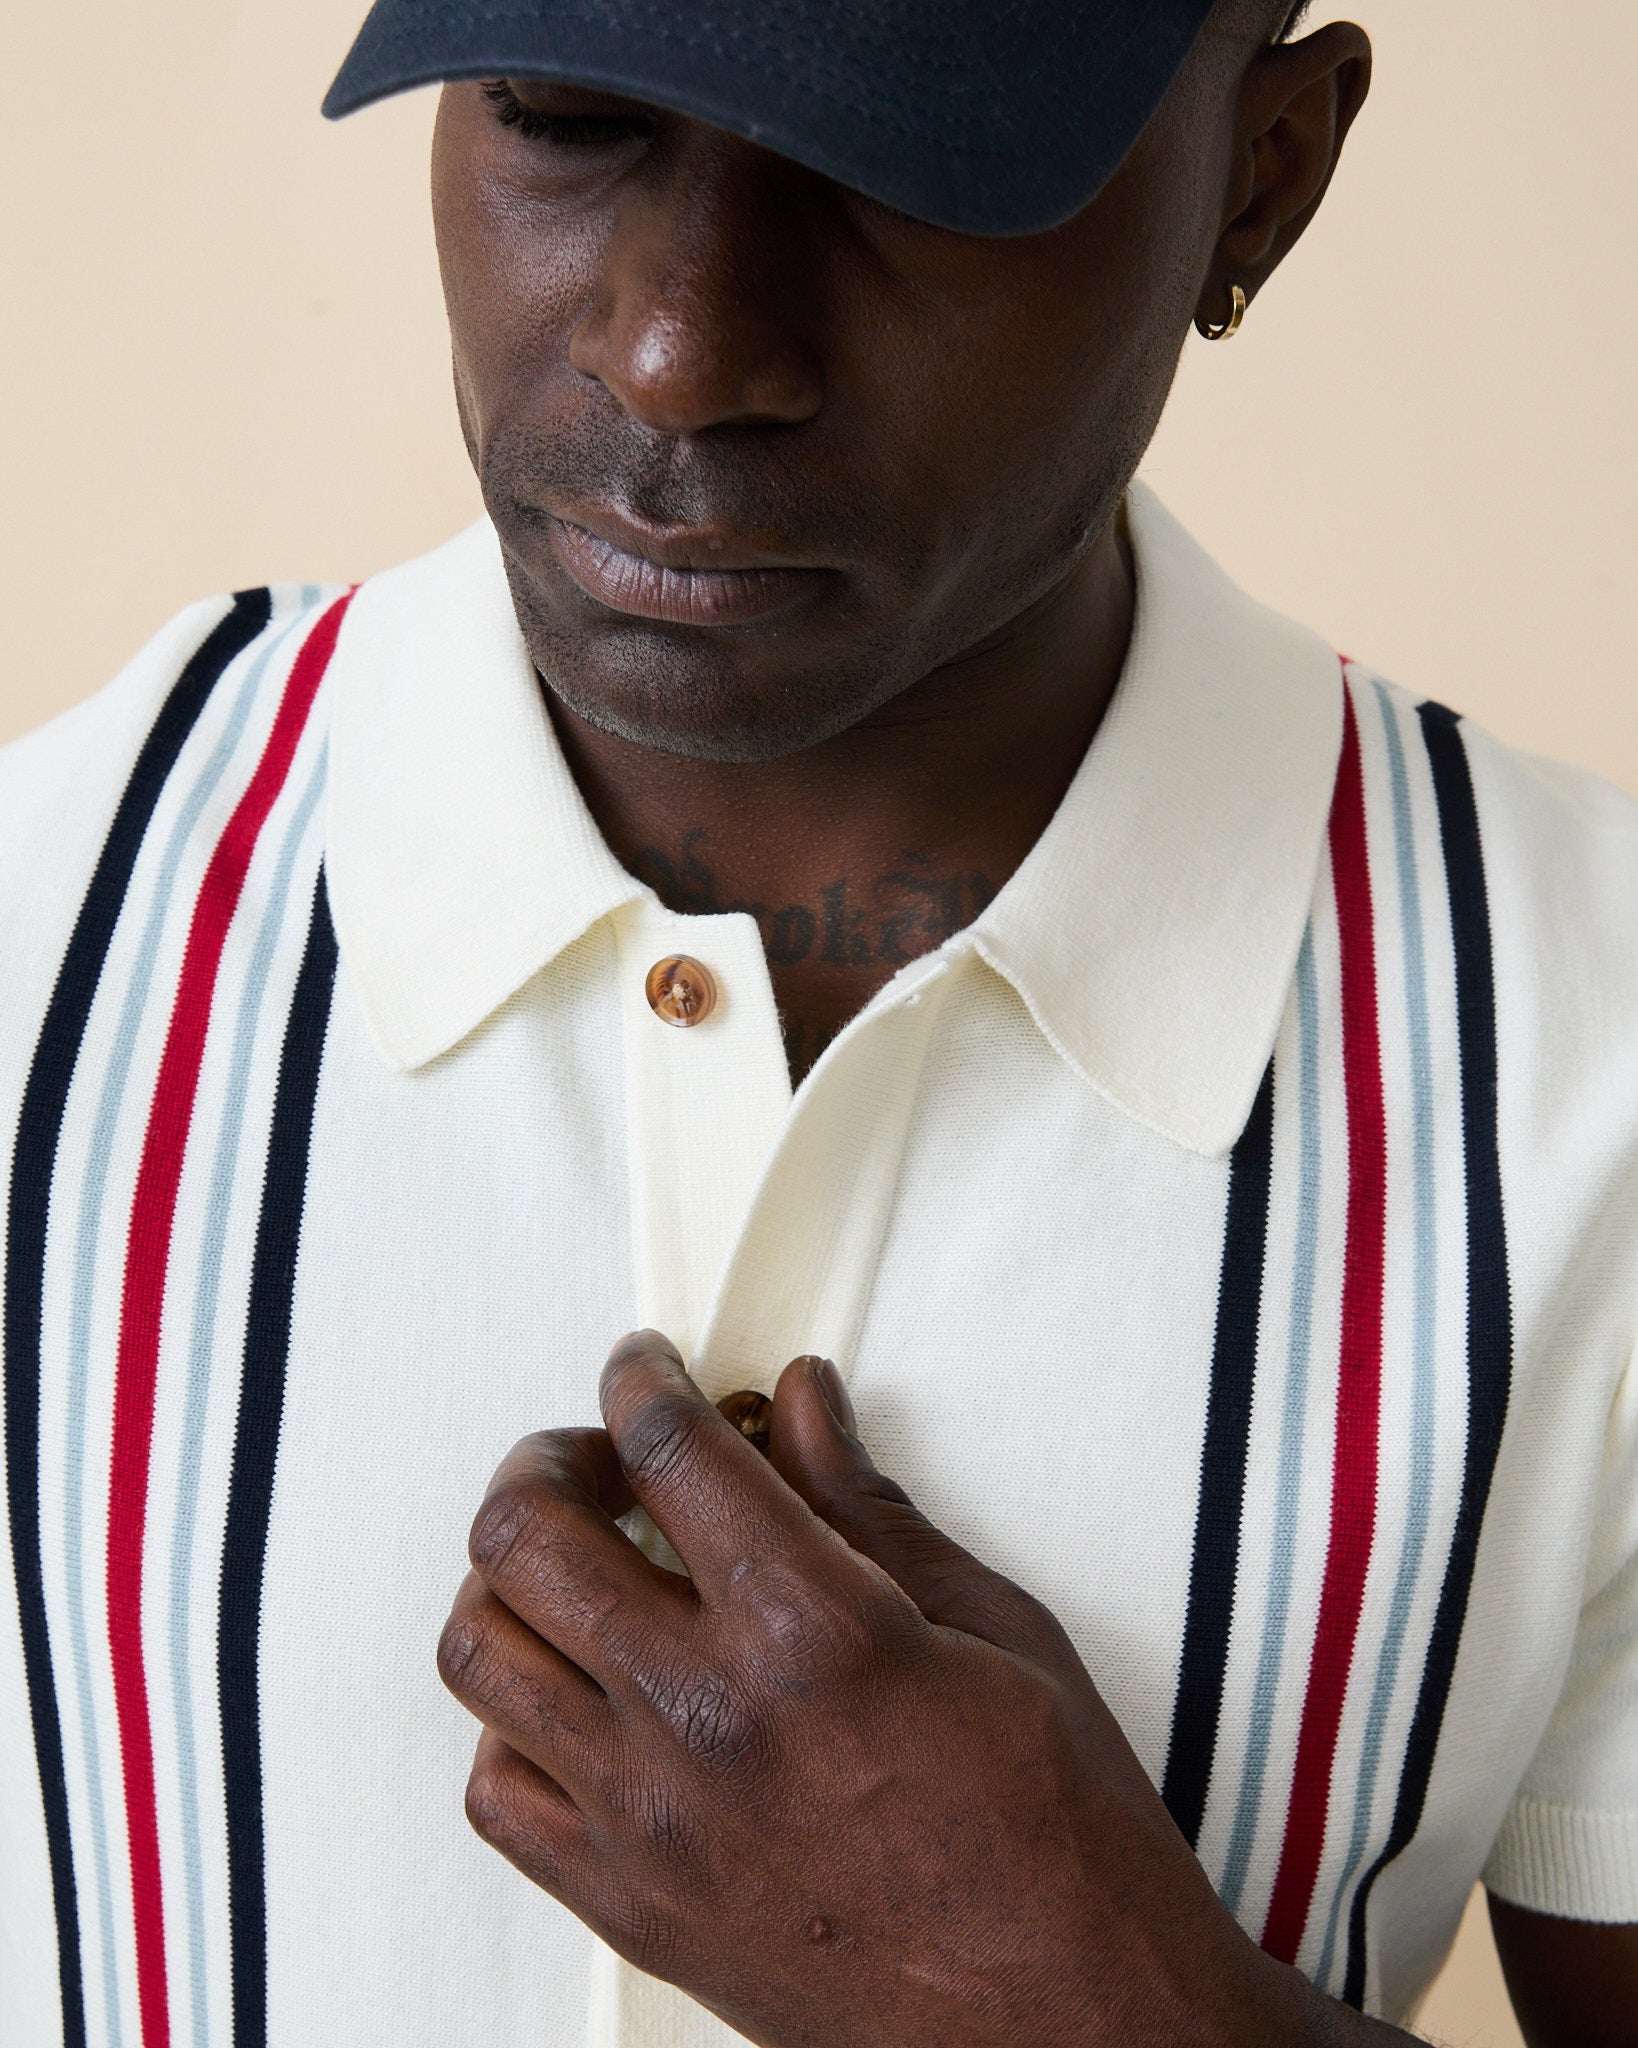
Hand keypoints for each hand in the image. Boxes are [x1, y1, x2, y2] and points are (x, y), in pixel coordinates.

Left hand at [438, 1334, 1347, 2046]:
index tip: (645, 1363)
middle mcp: (706, 1720)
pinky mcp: (631, 1907)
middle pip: (526, 1533)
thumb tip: (797, 1403)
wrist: (1071, 2030)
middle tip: (598, 1456)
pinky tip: (582, 1696)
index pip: (665, 1449)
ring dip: (511, 1578)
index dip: (642, 1375)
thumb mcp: (995, 1628)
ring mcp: (650, 1823)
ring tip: (576, 1564)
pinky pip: (495, 1790)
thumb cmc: (1059, 1833)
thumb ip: (868, 1506)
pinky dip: (514, 1717)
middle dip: (548, 1458)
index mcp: (813, 1632)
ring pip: (480, 1651)